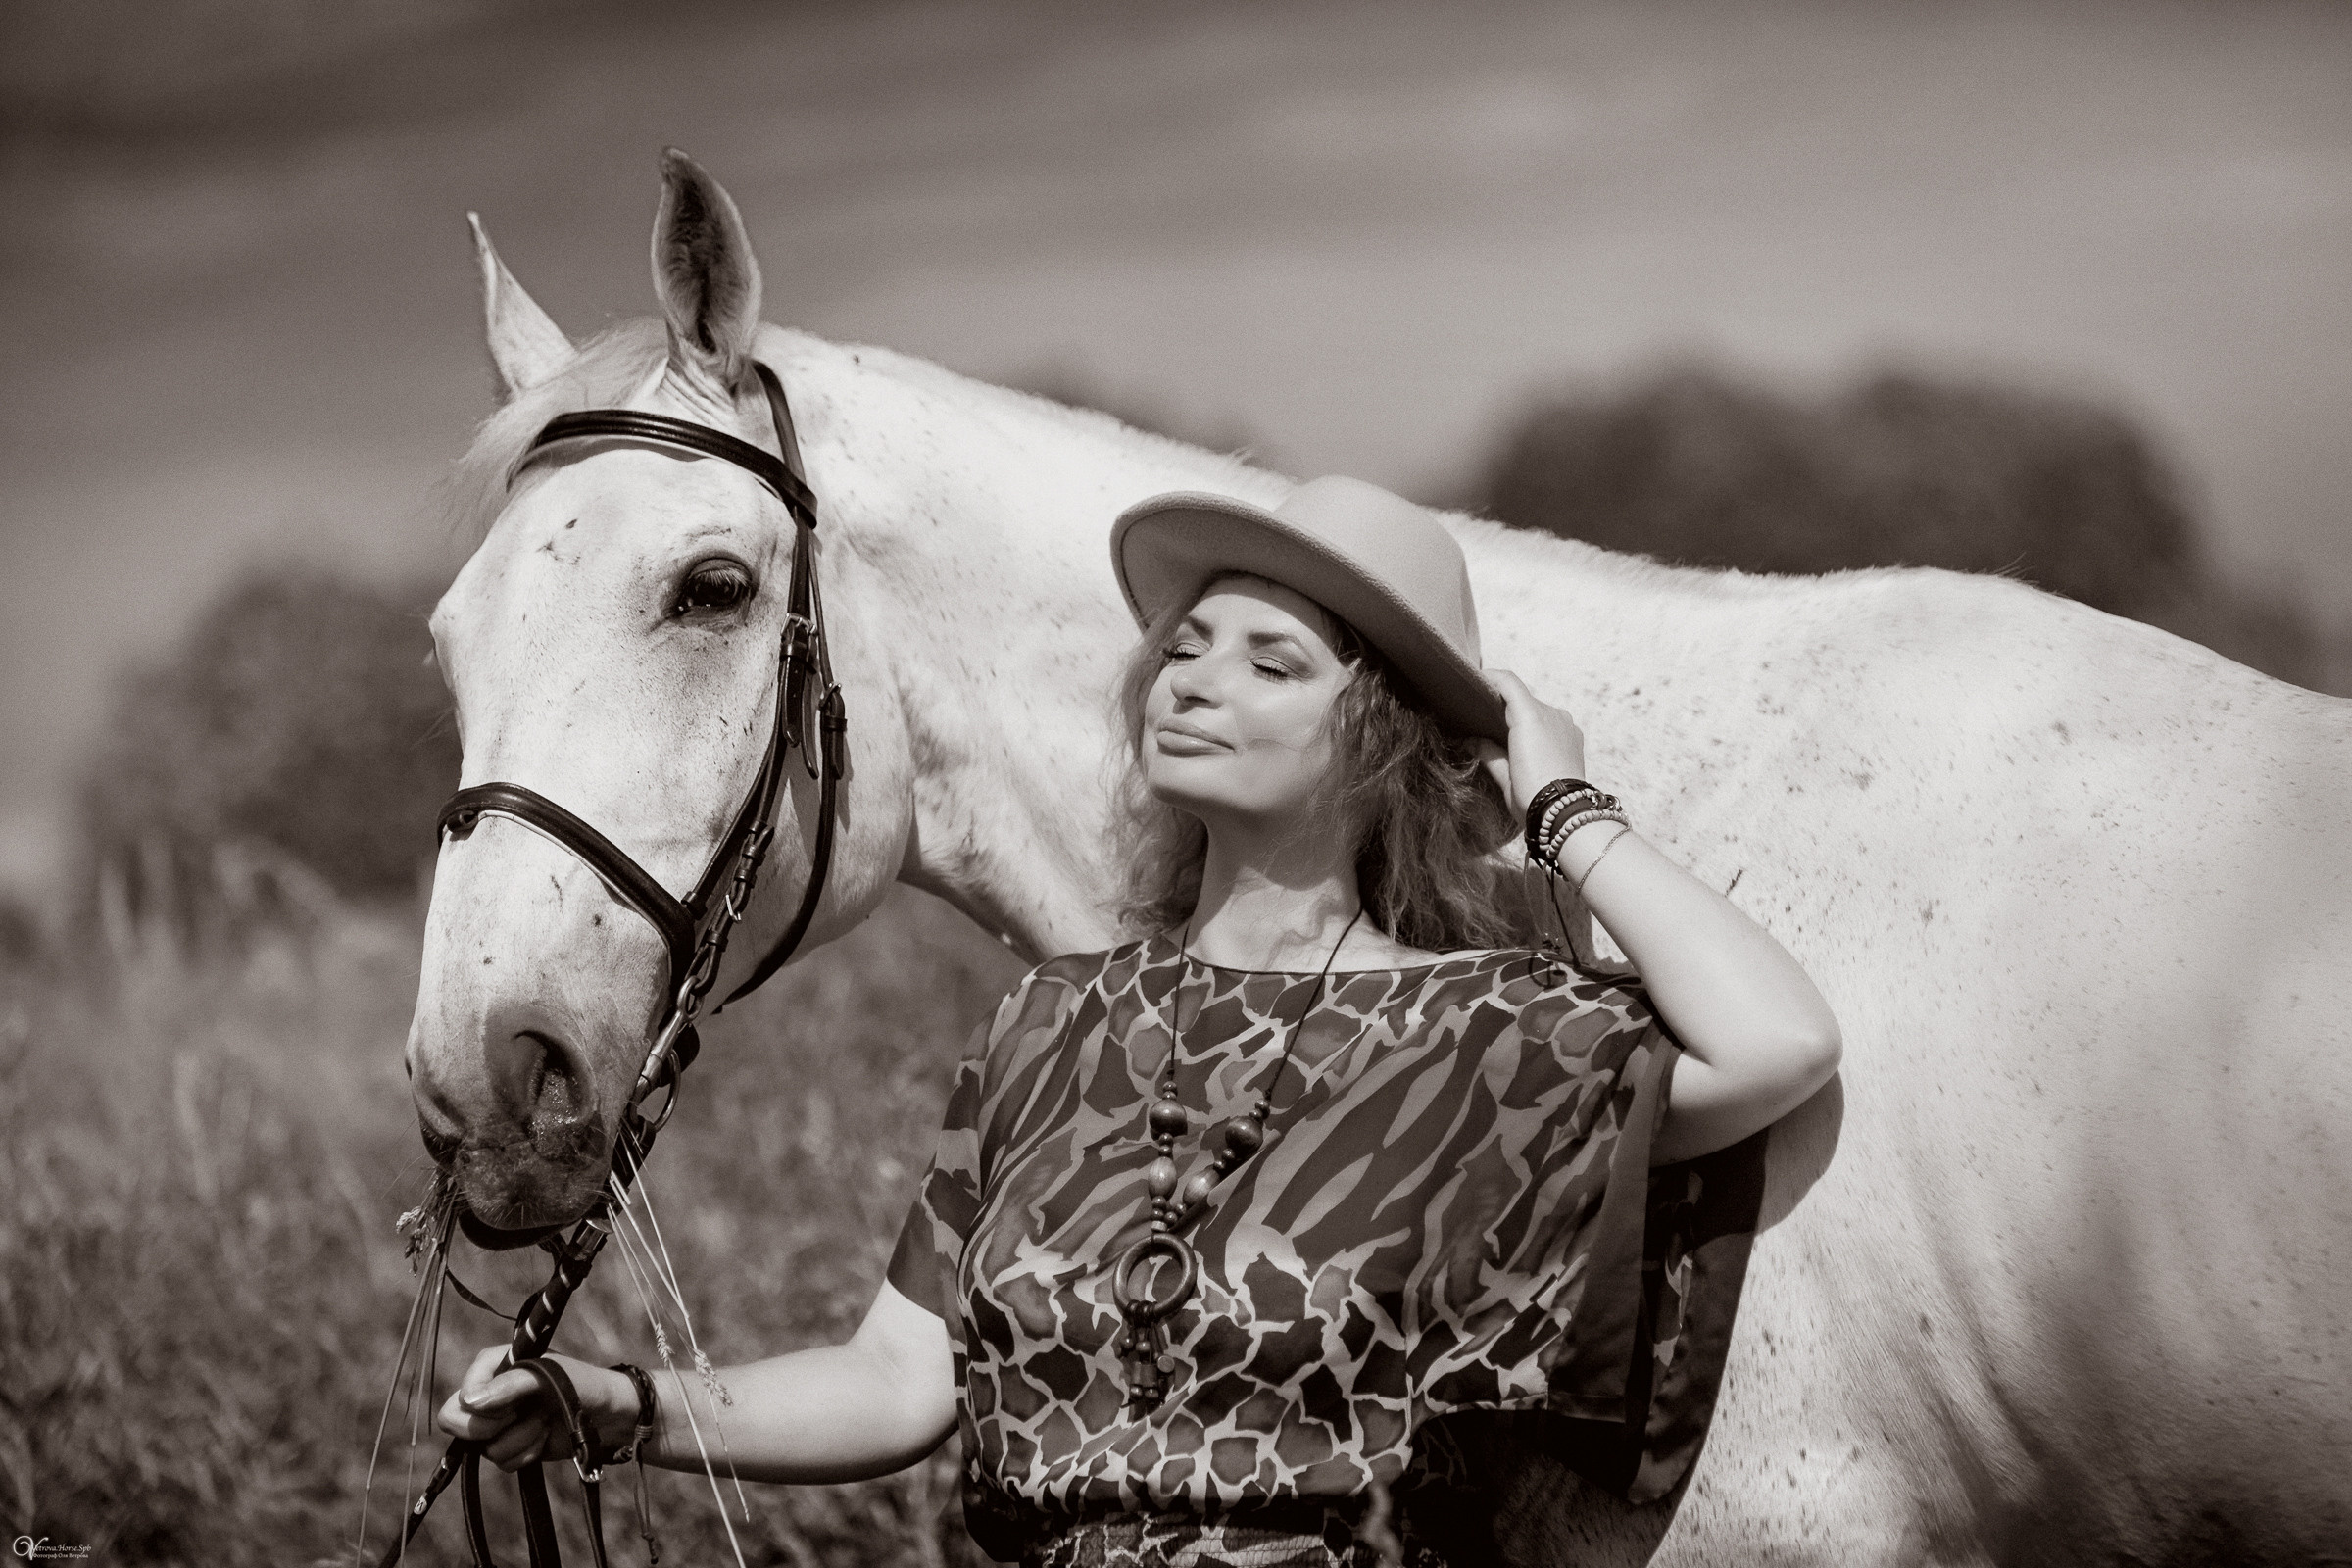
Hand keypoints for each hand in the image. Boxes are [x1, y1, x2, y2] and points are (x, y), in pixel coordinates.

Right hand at [436, 1345, 637, 1471]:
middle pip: (454, 1423)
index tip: (510, 1409)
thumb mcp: (549, 1375)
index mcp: (493, 1365)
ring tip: (544, 1421)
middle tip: (517, 1418)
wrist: (609, 1414)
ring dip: (521, 1439)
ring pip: (485, 1449)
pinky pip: (503, 1462)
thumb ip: (510, 1385)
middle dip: (488, 1431)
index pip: (461, 1396)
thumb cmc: (582, 1383)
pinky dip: (526, 1453)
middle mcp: (489, 1393)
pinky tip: (544, 1438)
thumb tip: (470, 1402)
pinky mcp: (511, 1445)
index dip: (479, 1412)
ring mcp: (498, 1422)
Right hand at [1474, 669, 1587, 820]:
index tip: (1476, 682)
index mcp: (1529, 717)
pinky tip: (1530, 747)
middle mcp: (1551, 714)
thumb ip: (1486, 752)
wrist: (1565, 814)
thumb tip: (1471, 741)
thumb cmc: (1531, 795)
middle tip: (1484, 718)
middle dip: (1504, 705)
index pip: (1508, 682)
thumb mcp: (1503, 775)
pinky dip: (1539, 727)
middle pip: (1523, 697)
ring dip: (1523, 718)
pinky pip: (1552, 722)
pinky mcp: (1575, 736)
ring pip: (1538, 710)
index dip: (1490, 677)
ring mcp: (1566, 724)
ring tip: (1508, 738)